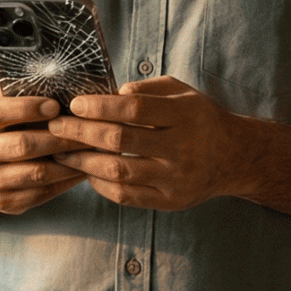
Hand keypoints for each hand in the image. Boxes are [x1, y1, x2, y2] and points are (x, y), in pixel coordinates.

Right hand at [0, 82, 88, 214]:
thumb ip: (17, 86)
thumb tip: (52, 65)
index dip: (27, 108)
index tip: (55, 104)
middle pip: (22, 146)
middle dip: (60, 137)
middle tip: (89, 129)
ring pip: (37, 174)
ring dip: (70, 161)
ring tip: (93, 149)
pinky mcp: (5, 203)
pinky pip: (43, 193)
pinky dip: (67, 181)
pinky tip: (83, 168)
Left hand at [46, 76, 246, 211]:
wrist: (235, 157)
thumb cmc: (199, 119)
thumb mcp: (181, 92)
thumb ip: (147, 88)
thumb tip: (109, 93)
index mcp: (184, 115)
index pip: (134, 109)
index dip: (100, 106)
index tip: (74, 104)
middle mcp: (182, 148)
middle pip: (121, 139)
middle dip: (81, 132)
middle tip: (56, 126)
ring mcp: (176, 178)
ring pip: (119, 171)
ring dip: (83, 162)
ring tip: (61, 152)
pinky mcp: (170, 202)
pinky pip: (126, 196)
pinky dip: (100, 184)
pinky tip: (86, 173)